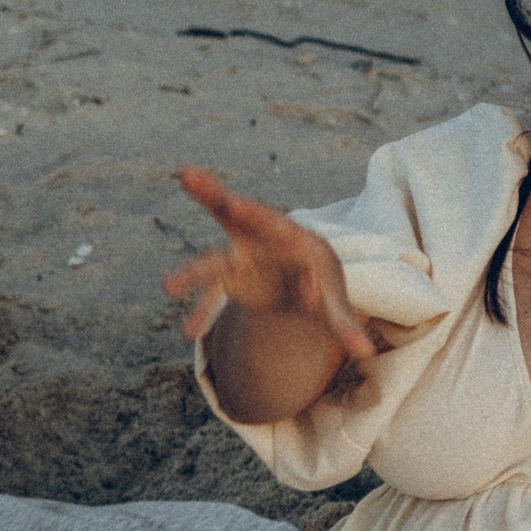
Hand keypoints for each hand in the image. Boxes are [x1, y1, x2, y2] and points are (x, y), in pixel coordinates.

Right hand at [160, 167, 375, 362]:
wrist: (305, 280)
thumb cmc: (322, 281)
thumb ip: (344, 323)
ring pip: (212, 260)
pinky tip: (190, 333)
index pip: (271, 221)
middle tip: (188, 177)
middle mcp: (261, 239)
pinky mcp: (229, 277)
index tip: (233, 203)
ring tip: (166, 287)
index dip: (252, 213)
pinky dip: (201, 310)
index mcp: (291, 236)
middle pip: (234, 216)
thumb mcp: (334, 301)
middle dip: (212, 198)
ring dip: (190, 275)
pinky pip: (211, 293)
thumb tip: (365, 352)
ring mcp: (240, 256)